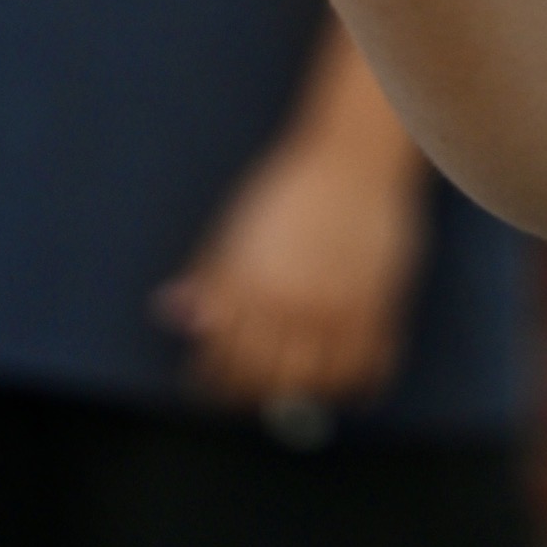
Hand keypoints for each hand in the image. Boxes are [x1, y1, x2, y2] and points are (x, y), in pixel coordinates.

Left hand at [154, 102, 426, 415]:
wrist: (353, 153)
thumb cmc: (288, 185)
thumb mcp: (232, 227)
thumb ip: (206, 275)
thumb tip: (171, 312)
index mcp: (245, 287)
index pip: (221, 366)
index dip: (214, 382)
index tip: (216, 381)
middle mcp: (288, 303)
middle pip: (266, 383)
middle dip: (256, 391)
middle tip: (257, 384)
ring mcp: (335, 306)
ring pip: (315, 385)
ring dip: (305, 392)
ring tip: (300, 382)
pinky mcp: (376, 303)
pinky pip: (366, 367)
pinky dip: (357, 382)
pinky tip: (344, 374)